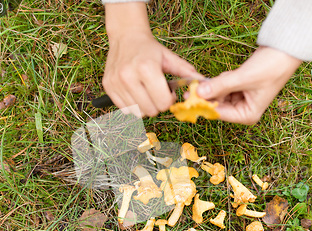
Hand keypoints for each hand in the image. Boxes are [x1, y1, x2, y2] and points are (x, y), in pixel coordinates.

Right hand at [103, 3, 201, 117]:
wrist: (126, 37)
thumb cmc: (150, 49)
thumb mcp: (169, 58)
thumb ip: (186, 72)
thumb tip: (203, 83)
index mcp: (146, 68)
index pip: (163, 103)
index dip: (169, 101)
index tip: (169, 93)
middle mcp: (128, 76)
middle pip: (150, 111)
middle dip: (158, 105)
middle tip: (158, 93)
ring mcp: (116, 82)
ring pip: (137, 113)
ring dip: (145, 106)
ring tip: (146, 93)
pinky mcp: (108, 87)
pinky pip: (125, 109)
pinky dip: (133, 105)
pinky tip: (136, 93)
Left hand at [196, 46, 301, 124]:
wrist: (284, 51)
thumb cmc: (270, 67)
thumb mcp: (243, 78)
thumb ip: (219, 86)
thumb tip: (198, 93)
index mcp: (247, 115)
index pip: (219, 113)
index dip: (203, 105)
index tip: (188, 96)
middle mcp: (244, 110)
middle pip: (217, 105)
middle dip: (207, 94)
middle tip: (194, 84)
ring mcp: (241, 100)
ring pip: (218, 95)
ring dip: (216, 85)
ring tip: (225, 76)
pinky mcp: (239, 88)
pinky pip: (223, 86)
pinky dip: (221, 80)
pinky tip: (228, 74)